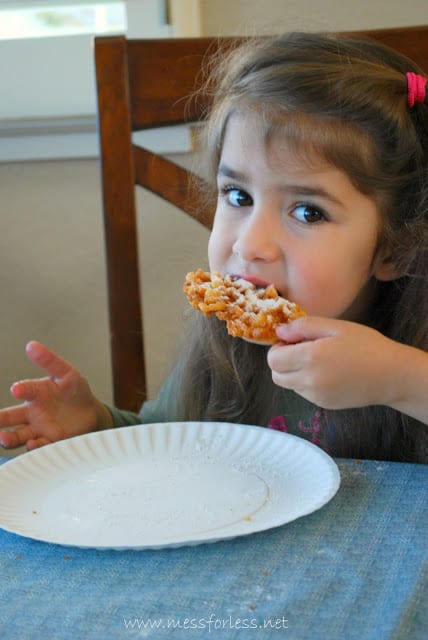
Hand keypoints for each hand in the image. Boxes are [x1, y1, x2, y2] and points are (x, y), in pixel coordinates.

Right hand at [0, 341, 111, 450]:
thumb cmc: (75, 390)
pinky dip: (33, 446)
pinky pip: (39, 446)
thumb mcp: (66, 373)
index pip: (25, 390)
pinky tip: (33, 443)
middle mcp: (32, 412)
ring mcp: (39, 428)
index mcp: (35, 393)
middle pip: (9, 418)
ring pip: (17, 435)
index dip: (21, 389)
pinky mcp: (50, 441)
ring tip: (4, 438)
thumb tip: (31, 345)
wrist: (91, 411)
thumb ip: (50, 361)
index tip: (16, 390)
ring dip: (8, 438)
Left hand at [267, 316, 402, 409]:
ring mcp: (316, 396)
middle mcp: (309, 381)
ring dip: (293, 372)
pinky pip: (303, 393)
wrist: (392, 375)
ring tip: (318, 361)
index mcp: (310, 358)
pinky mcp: (324, 404)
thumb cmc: (367, 345)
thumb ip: (303, 327)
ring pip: (288, 385)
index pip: (273, 359)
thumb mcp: (336, 327)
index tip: (293, 341)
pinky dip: (307, 383)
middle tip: (301, 350)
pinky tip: (327, 372)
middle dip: (282, 362)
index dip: (278, 348)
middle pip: (276, 375)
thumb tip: (279, 331)